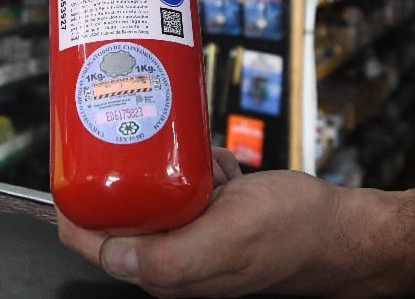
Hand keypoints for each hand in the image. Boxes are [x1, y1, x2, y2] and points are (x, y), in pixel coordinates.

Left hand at [57, 148, 357, 297]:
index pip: (94, 240)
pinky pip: (186, 181)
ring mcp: (191, 234)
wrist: (341, 228)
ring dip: (174, 165)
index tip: (72, 162)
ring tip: (205, 165)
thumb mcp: (229, 238)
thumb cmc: (295, 234)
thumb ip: (170, 257)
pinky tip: (223, 168)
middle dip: (131, 171)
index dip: (76, 204)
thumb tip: (112, 255)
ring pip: (154, 188)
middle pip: (120, 209)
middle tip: (146, 142)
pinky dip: (201, 165)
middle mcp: (171, 256)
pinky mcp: (209, 216)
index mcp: (164, 272)